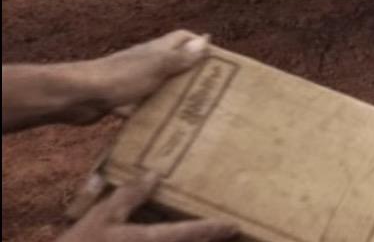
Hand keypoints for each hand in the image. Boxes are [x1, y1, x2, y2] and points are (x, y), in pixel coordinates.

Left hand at [3, 32, 211, 133]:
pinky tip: (162, 128)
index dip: (199, 44)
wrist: (78, 97)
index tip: (218, 60)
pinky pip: (141, 107)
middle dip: (190, 74)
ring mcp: (132, 82)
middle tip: (212, 91)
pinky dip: (151, 115)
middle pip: (173, 63)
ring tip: (193, 112)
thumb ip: (180, 57)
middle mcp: (146, 63)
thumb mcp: (156, 66)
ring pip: (159, 87)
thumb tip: (206, 39)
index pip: (182, 38)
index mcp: (156, 50)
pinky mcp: (121, 101)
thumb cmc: (119, 77)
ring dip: (173, 96)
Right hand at [59, 171, 234, 241]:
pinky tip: (187, 237)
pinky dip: (182, 241)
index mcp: (150, 240)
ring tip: (216, 235)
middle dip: (213, 240)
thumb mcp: (102, 216)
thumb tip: (153, 174)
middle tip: (234, 231)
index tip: (236, 224)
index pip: (191, 233)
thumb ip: (129, 196)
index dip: (215, 229)